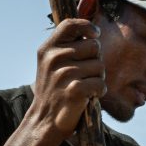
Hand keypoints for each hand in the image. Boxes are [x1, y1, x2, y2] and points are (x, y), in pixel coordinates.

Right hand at [31, 18, 105, 140]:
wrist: (45, 120)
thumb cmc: (54, 91)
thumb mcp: (51, 65)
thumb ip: (66, 47)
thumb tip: (92, 33)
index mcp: (47, 49)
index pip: (71, 24)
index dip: (87, 27)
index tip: (95, 34)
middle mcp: (54, 58)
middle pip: (94, 46)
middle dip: (96, 60)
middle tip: (86, 75)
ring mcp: (64, 74)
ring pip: (100, 66)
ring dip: (98, 78)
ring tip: (84, 87)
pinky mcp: (75, 90)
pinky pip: (101, 83)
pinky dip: (99, 91)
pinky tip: (89, 97)